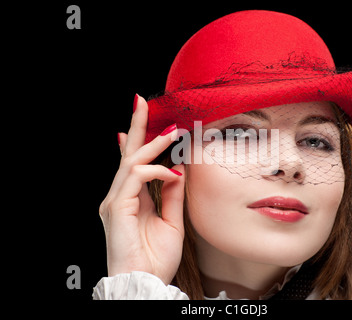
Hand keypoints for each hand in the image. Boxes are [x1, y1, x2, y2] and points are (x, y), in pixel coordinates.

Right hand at [99, 94, 184, 284]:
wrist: (146, 283)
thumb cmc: (156, 258)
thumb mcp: (171, 221)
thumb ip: (172, 194)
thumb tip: (178, 170)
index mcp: (132, 199)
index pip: (133, 163)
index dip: (138, 140)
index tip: (144, 120)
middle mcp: (120, 196)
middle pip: (127, 154)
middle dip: (136, 126)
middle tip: (142, 101)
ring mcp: (115, 200)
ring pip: (132, 161)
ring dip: (153, 144)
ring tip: (172, 132)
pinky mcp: (117, 206)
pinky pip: (137, 176)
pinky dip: (156, 170)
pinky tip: (171, 172)